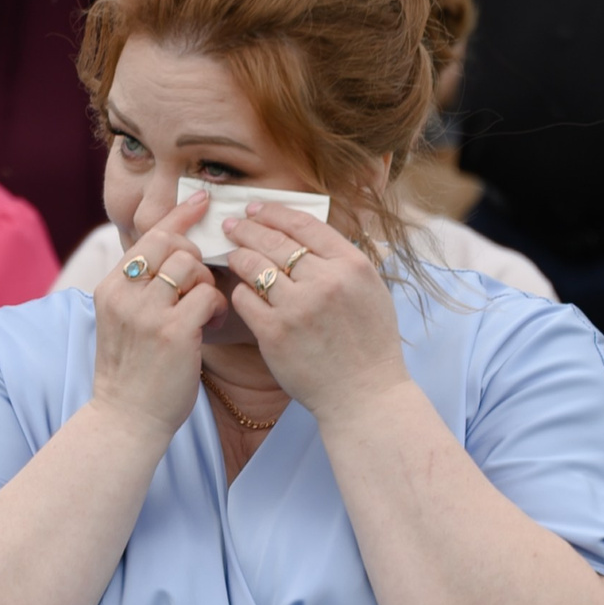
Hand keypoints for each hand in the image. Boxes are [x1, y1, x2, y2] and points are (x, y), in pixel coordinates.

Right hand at [91, 190, 226, 439]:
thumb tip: (172, 254)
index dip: (179, 215)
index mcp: (109, 288)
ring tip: (204, 311)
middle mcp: (124, 294)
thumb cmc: (131, 375)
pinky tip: (211, 324)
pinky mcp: (174, 333)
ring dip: (207, 284)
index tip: (202, 200)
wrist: (125, 421)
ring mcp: (148, 313)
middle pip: (174, 245)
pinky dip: (217, 306)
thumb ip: (138, 290)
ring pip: (192, 266)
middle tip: (200, 285)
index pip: (149, 236)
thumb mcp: (121, 323)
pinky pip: (208, 295)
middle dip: (196, 258)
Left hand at [218, 202, 407, 425]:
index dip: (275, 212)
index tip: (257, 209)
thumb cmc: (370, 346)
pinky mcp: (275, 333)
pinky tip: (239, 290)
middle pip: (275, 241)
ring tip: (232, 252)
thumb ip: (344, 263)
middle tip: (232, 224)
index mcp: (353, 265)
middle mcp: (325, 281)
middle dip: (248, 228)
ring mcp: (298, 307)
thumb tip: (309, 237)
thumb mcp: (372, 292)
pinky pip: (245, 299)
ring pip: (254, 266)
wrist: (364, 395)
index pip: (305, 224)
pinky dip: (239, 291)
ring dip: (239, 255)